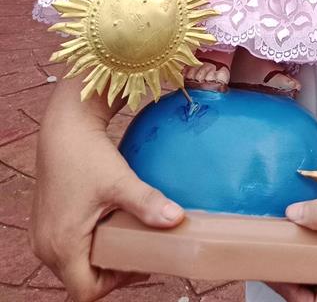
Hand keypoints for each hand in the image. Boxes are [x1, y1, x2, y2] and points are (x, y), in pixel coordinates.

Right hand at [31, 81, 183, 301]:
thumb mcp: (119, 181)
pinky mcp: (45, 223)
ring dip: (100, 257)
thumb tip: (177, 218)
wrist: (64, 127)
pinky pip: (66, 248)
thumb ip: (146, 203)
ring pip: (73, 265)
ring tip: (127, 235)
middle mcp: (46, 247)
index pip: (86, 291)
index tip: (139, 260)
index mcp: (61, 246)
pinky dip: (88, 244)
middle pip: (80, 279)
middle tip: (139, 247)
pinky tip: (109, 224)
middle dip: (111, 270)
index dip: (115, 284)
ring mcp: (42, 236)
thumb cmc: (86, 154)